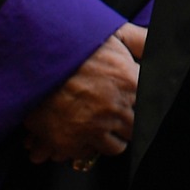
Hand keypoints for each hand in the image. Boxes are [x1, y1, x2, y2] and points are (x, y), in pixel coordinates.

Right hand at [20, 22, 143, 164]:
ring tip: (97, 125)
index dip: (139, 104)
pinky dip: (82, 147)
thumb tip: (157, 44)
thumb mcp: (113, 34)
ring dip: (108, 138)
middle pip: (133, 129)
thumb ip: (141, 40)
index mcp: (132, 82)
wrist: (31, 59)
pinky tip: (77, 131)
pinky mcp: (69, 142)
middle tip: (113, 115)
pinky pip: (86, 154)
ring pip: (114, 146)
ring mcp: (93, 128)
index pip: (150, 106)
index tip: (131, 102)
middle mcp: (116, 109)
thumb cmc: (73, 45)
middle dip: (126, 123)